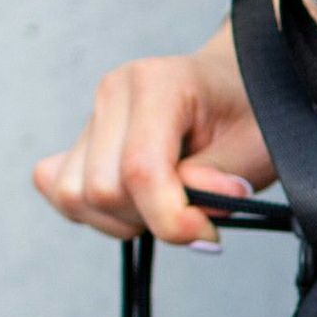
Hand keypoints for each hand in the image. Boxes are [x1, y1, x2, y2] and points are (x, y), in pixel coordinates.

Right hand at [33, 24, 273, 246]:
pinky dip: (96, 214)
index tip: (210, 232)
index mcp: (158, 83)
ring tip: (171, 207)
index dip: (172, 218)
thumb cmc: (251, 114)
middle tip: (198, 214)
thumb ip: (220, 181)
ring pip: (76, 197)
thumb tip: (187, 210)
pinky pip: (60, 191)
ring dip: (125, 220)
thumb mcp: (256, 149)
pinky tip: (138, 206)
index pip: (141, 169)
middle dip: (152, 219)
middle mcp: (114, 93)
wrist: (238, 88)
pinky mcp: (81, 141)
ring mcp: (92, 116)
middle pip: (103, 190)